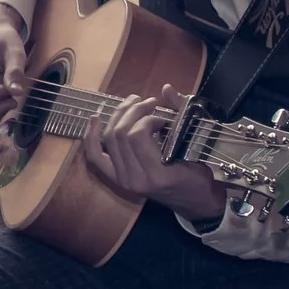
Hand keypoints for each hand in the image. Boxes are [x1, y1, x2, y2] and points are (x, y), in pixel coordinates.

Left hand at [81, 86, 220, 221]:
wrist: (192, 200)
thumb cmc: (197, 175)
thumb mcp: (195, 147)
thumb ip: (181, 114)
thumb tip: (166, 88)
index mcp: (157, 174)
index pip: (137, 137)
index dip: (147, 119)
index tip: (162, 117)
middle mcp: (134, 179)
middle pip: (119, 135)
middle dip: (132, 111)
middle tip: (148, 103)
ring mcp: (122, 180)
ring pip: (108, 139)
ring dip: (118, 116)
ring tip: (133, 104)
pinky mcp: (116, 178)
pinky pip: (95, 157)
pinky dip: (91, 137)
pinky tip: (94, 119)